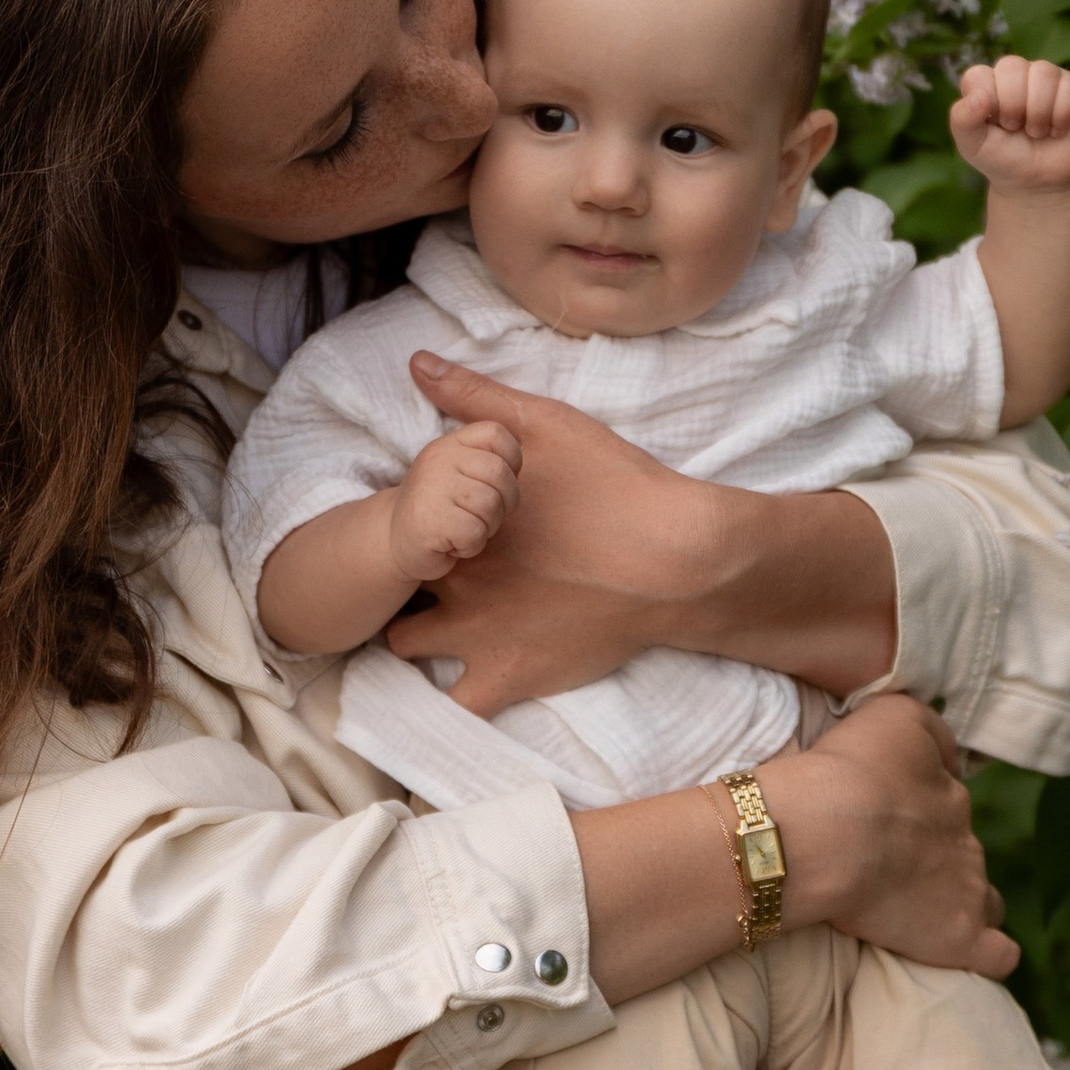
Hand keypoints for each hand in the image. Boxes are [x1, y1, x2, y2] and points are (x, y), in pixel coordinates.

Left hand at [384, 350, 896, 711]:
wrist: (676, 560)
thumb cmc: (613, 485)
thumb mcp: (544, 424)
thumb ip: (474, 397)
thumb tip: (417, 362)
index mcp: (455, 523)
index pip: (394, 526)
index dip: (403, 524)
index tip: (420, 521)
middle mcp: (452, 582)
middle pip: (393, 585)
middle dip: (400, 579)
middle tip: (426, 570)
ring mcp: (476, 637)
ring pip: (405, 647)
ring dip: (413, 635)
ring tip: (438, 623)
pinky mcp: (510, 678)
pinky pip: (455, 707)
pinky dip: (451, 697)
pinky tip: (463, 680)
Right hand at [386, 419, 518, 586]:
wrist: (395, 539)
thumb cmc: (442, 504)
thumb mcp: (461, 466)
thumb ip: (488, 452)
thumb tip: (526, 442)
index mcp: (451, 442)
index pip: (497, 434)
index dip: (510, 462)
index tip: (494, 483)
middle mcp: (438, 458)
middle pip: (500, 475)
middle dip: (501, 503)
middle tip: (477, 513)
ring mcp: (430, 489)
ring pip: (490, 505)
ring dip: (485, 526)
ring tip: (462, 527)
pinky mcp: (428, 522)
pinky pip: (474, 533)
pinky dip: (470, 546)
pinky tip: (452, 543)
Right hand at [769, 694, 1016, 979]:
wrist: (825, 833)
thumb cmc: (848, 770)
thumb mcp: (894, 715)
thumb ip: (932, 730)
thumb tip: (951, 758)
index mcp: (950, 796)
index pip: (949, 804)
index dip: (919, 813)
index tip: (885, 822)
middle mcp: (966, 843)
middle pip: (964, 854)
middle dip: (938, 861)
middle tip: (888, 870)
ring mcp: (969, 893)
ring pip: (986, 902)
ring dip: (963, 905)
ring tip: (923, 915)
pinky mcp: (960, 939)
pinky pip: (997, 955)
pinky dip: (989, 954)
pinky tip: (969, 953)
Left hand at [950, 55, 1069, 195]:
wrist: (1038, 183)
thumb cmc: (1002, 158)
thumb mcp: (972, 145)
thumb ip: (962, 120)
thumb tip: (978, 96)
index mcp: (986, 82)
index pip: (979, 75)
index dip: (987, 104)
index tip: (994, 126)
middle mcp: (1016, 74)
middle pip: (1012, 66)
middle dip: (1012, 105)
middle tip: (1015, 128)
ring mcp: (1046, 78)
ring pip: (1043, 73)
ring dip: (1038, 112)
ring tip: (1036, 132)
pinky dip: (1062, 116)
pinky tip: (1057, 131)